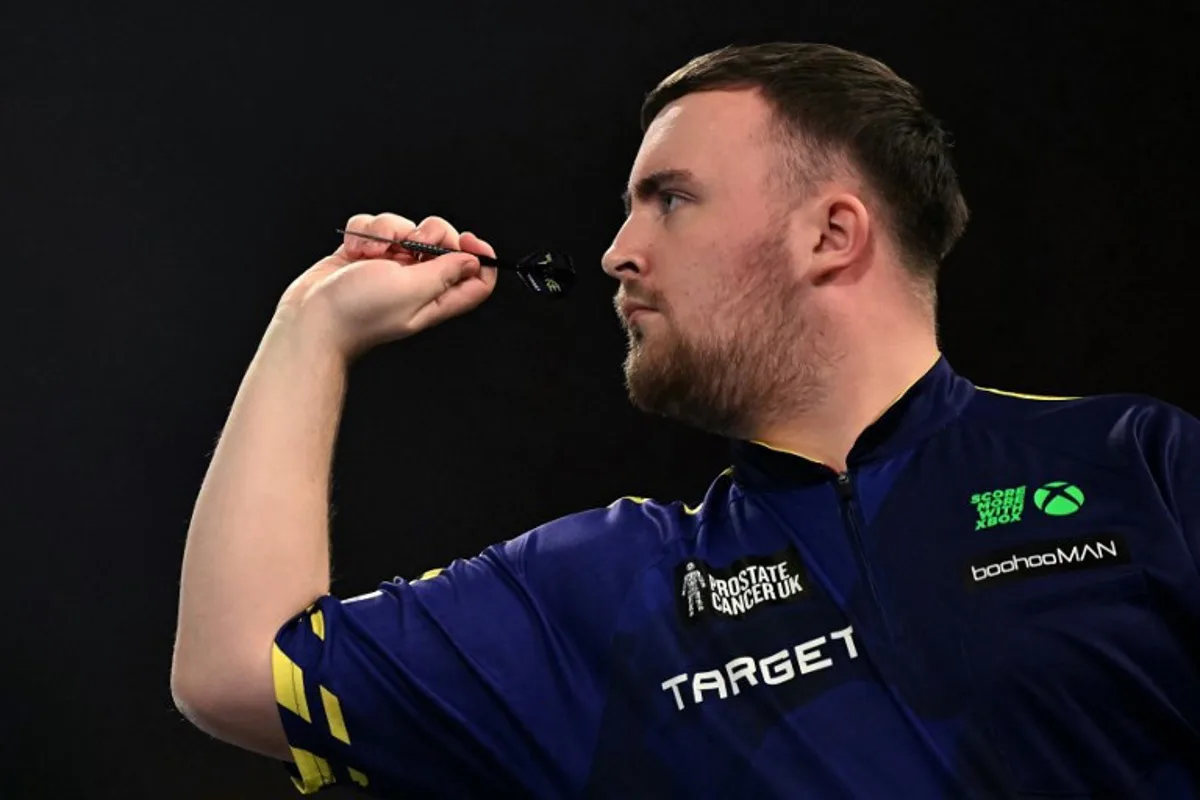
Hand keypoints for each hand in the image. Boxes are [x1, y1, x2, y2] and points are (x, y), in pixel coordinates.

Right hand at [278, 213, 498, 359]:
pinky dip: (364, 233)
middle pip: (443, 243)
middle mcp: (417, 282)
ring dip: (386, 231)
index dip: (480, 257)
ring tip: (371, 253)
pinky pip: (375, 227)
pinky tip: (353, 251)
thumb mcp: (412, 290)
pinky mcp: (366, 255)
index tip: (468, 240)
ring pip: (405, 228)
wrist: (311, 318)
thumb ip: (445, 272)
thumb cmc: (357, 312)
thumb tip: (472, 260)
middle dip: (426, 233)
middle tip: (408, 245)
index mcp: (436, 298)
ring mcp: (390, 267)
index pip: (477, 279)